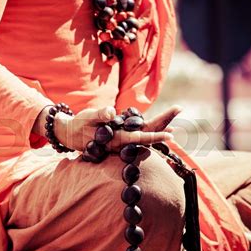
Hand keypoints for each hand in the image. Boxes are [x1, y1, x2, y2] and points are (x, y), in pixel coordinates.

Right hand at [53, 105, 181, 151]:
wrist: (71, 134)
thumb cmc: (79, 124)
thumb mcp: (87, 117)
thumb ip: (99, 114)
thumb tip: (112, 112)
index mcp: (116, 139)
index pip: (139, 138)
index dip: (155, 136)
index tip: (170, 134)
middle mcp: (123, 142)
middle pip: (147, 135)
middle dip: (164, 123)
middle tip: (179, 109)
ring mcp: (123, 141)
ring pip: (145, 135)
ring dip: (161, 125)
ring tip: (176, 114)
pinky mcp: (122, 137)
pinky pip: (141, 134)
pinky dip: (153, 129)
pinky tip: (165, 125)